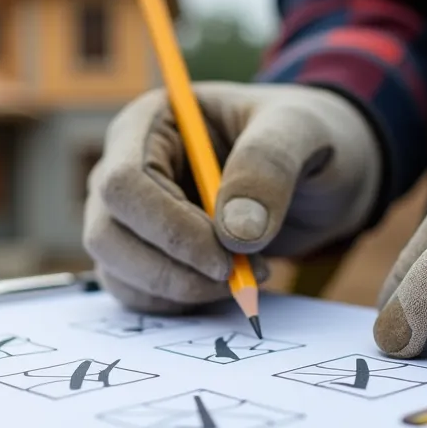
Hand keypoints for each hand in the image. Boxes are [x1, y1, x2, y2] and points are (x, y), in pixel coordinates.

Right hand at [84, 81, 382, 312]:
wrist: (320, 173)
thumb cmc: (304, 137)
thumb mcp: (302, 131)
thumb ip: (268, 166)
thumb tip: (234, 231)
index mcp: (150, 123)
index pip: (124, 183)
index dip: (168, 228)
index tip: (226, 257)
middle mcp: (125, 167)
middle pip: (106, 234)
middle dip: (171, 269)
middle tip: (238, 278)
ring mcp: (129, 215)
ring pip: (116, 270)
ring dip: (178, 291)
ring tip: (244, 277)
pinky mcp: (143, 253)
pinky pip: (136, 292)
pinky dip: (178, 304)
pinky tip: (226, 287)